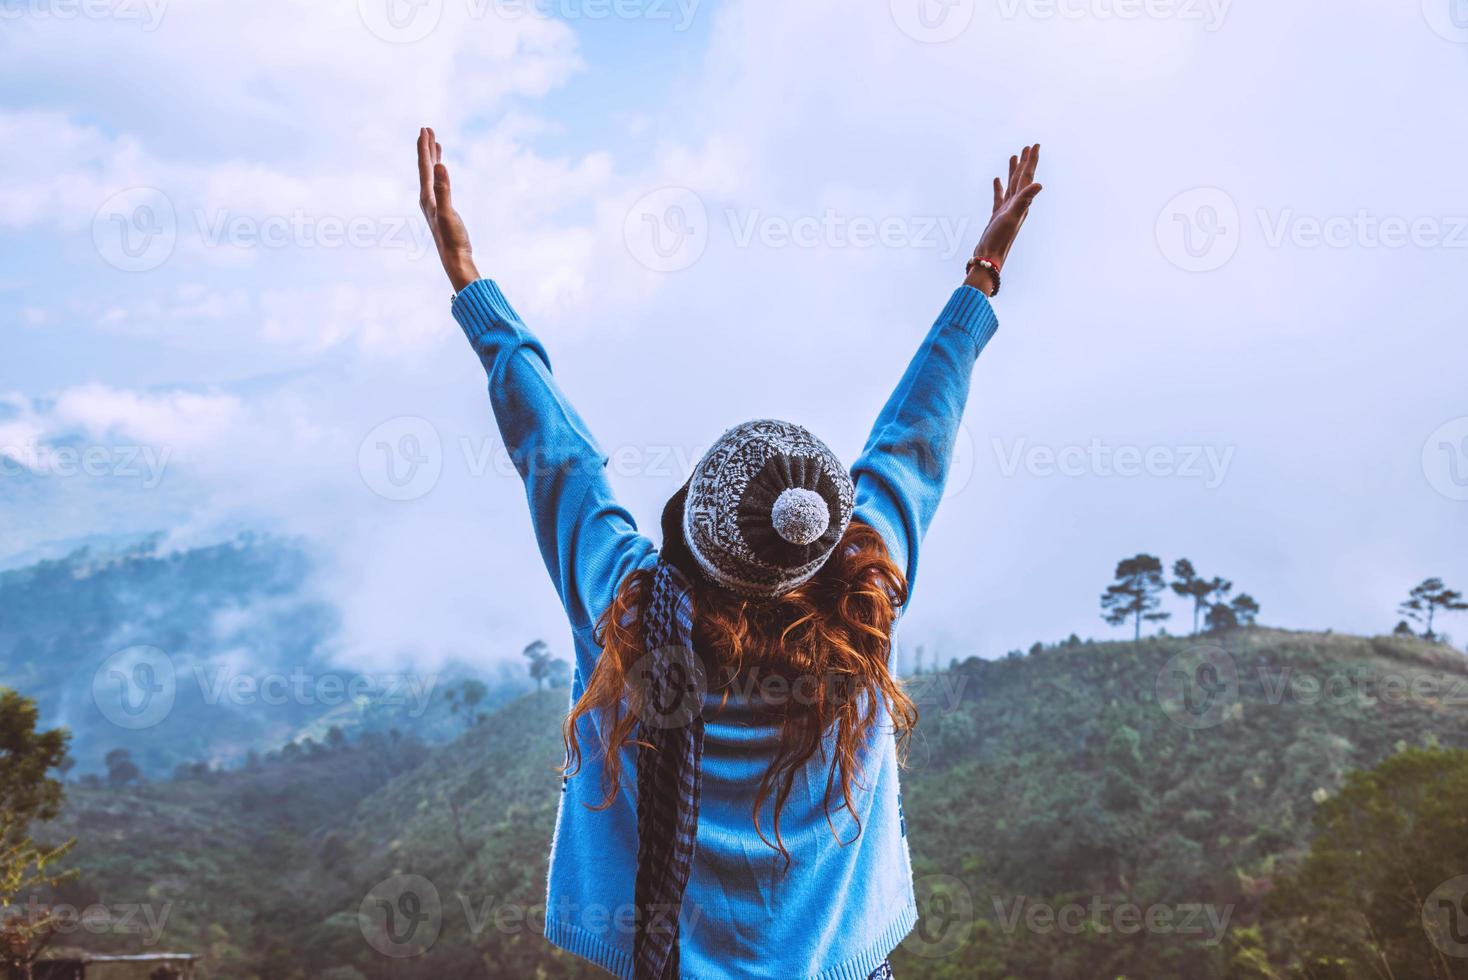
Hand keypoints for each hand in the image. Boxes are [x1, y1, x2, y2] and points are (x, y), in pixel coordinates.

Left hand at [417, 127, 479, 292]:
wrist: (455, 259)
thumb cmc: (452, 238)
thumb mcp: (448, 213)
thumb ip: (444, 189)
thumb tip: (441, 166)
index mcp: (427, 197)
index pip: (425, 167)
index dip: (425, 148)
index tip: (425, 130)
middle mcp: (428, 198)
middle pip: (425, 168)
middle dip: (426, 149)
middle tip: (427, 129)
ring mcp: (434, 203)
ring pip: (431, 175)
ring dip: (432, 159)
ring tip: (435, 144)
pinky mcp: (442, 208)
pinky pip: (438, 184)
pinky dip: (440, 173)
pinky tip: (442, 171)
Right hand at [966, 143, 1042, 295]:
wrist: (989, 257)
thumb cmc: (1000, 239)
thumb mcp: (1012, 217)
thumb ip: (1024, 200)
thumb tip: (1039, 184)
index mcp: (1021, 202)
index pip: (1027, 176)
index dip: (1031, 161)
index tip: (1035, 145)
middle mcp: (1017, 204)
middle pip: (1022, 178)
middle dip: (1025, 162)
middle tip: (1028, 147)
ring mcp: (1007, 209)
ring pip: (1011, 185)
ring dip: (1013, 171)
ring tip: (1014, 157)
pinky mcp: (997, 215)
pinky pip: (999, 196)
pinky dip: (999, 187)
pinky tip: (997, 180)